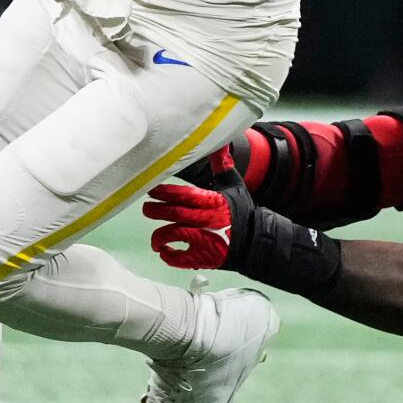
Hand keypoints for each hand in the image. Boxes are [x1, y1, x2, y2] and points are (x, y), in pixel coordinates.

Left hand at [144, 149, 249, 270]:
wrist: (255, 242)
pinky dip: (168, 256)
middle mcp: (205, 219)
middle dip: (155, 210)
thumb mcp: (233, 186)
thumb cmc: (241, 213)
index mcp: (211, 201)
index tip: (152, 190)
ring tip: (155, 239)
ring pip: (171, 234)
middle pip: (172, 213)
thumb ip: (222, 166)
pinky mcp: (203, 257)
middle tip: (147, 209)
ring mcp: (203, 239)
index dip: (165, 192)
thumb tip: (221, 144)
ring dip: (158, 237)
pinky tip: (165, 251)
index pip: (183, 194)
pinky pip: (178, 258)